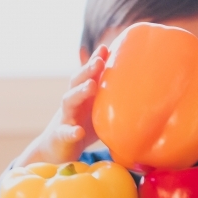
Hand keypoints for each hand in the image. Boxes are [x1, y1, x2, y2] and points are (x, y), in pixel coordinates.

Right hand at [14, 45, 107, 166]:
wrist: (57, 150)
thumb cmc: (82, 126)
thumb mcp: (97, 111)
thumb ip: (110, 100)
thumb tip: (141, 91)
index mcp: (82, 96)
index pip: (87, 75)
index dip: (94, 61)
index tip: (106, 48)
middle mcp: (72, 103)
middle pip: (76, 82)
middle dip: (87, 70)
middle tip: (99, 61)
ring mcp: (65, 118)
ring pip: (68, 101)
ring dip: (80, 92)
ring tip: (91, 86)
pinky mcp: (61, 136)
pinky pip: (65, 133)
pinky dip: (71, 131)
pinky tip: (78, 131)